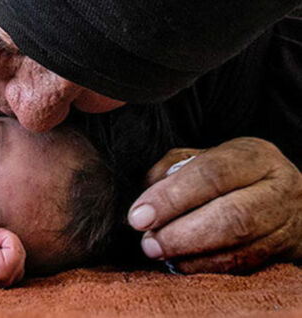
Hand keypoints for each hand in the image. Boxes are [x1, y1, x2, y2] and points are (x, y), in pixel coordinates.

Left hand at [129, 137, 301, 272]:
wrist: (285, 198)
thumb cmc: (230, 173)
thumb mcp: (203, 156)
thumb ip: (170, 171)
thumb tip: (146, 202)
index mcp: (254, 156)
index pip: (211, 174)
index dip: (171, 197)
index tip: (139, 216)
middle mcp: (277, 188)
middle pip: (232, 215)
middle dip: (181, 233)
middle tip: (148, 243)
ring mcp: (284, 223)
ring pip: (239, 246)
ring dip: (191, 255)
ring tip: (159, 252)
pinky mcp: (282, 252)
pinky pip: (242, 266)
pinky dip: (205, 267)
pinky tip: (181, 263)